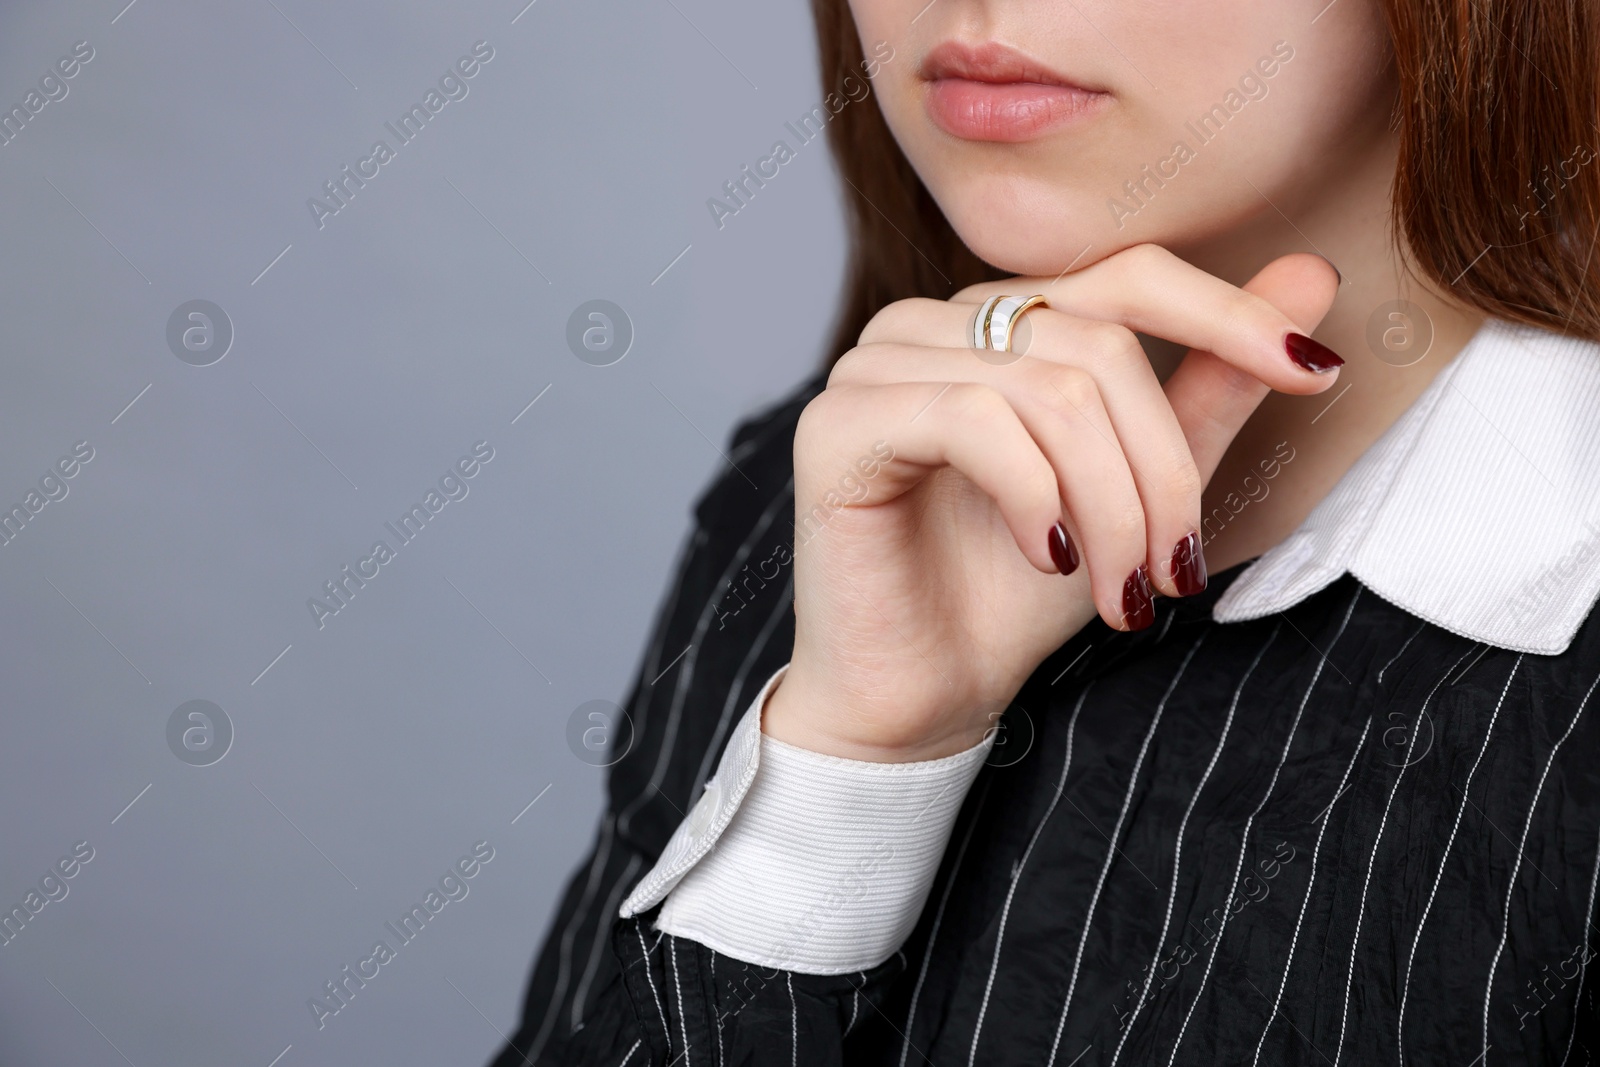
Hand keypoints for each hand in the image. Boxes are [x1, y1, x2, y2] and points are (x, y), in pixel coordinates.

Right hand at [762, 245, 1340, 761]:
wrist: (918, 697)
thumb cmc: (1014, 597)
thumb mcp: (1136, 493)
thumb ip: (1210, 387)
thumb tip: (1312, 276)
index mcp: (999, 321)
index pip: (1127, 277)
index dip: (1227, 315)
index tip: (1317, 374)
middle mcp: (932, 324)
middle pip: (1099, 346)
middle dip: (1162, 472)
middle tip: (1175, 573)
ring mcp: (874, 364)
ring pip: (1048, 388)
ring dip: (1110, 506)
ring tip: (1120, 594)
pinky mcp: (837, 422)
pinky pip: (973, 420)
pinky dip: (1035, 497)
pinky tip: (1046, 559)